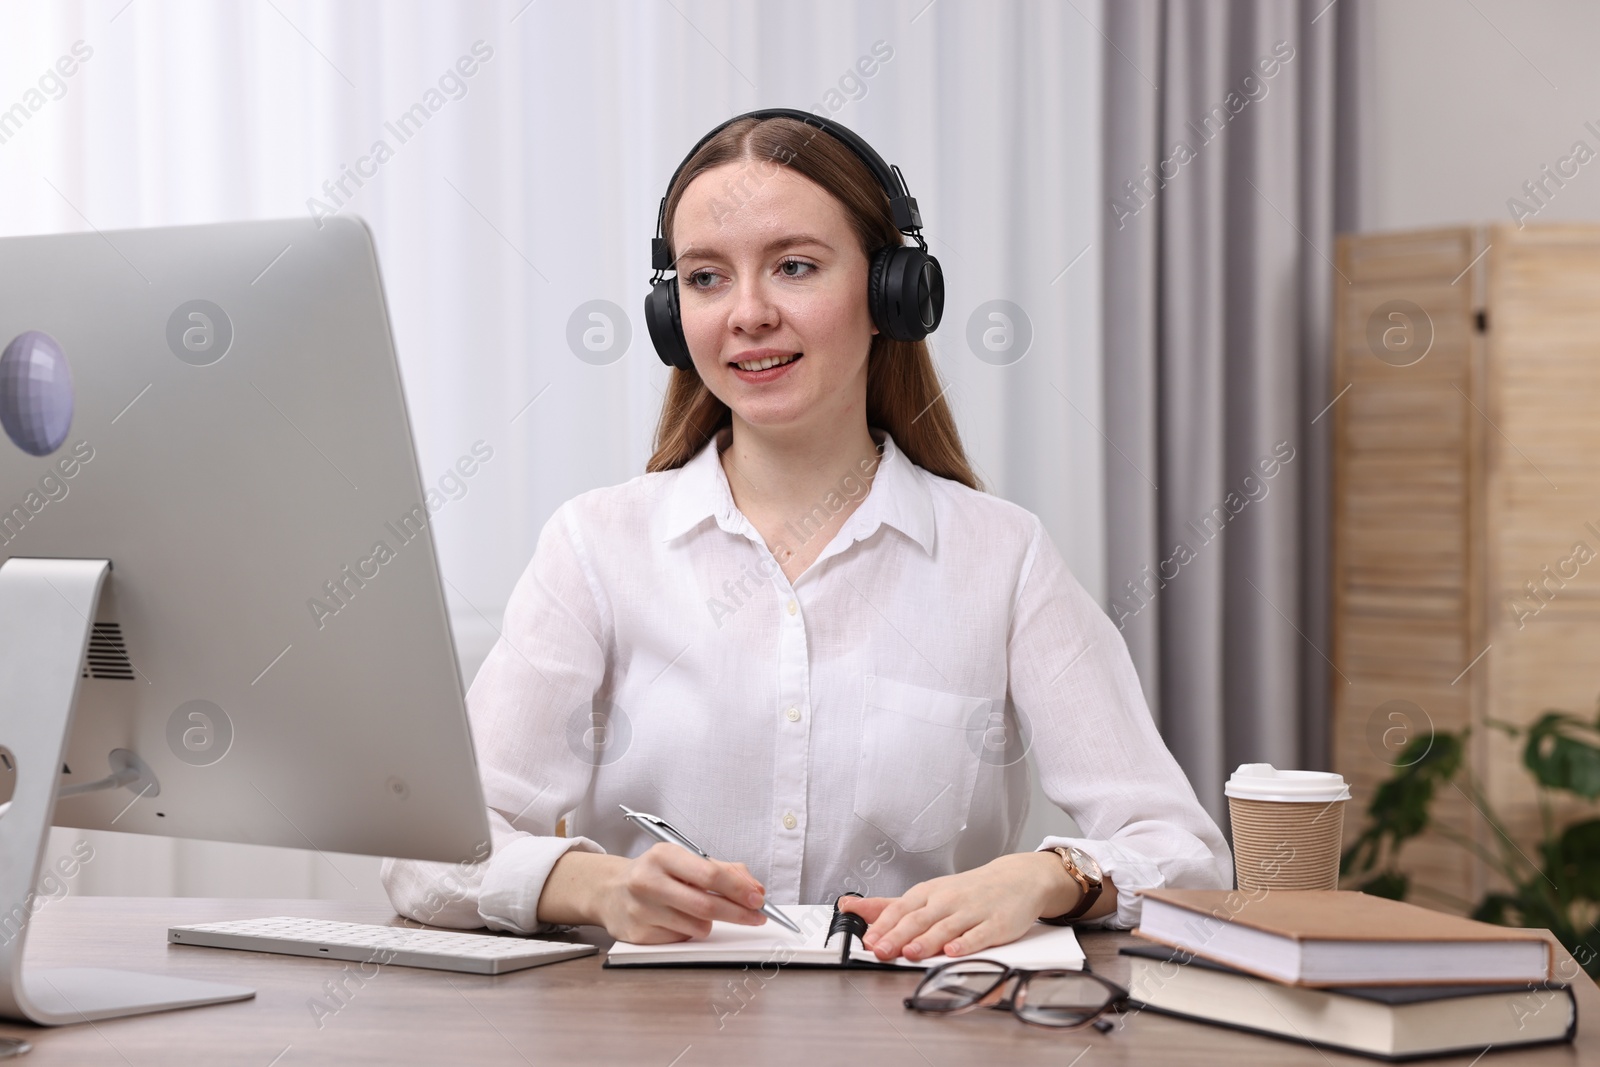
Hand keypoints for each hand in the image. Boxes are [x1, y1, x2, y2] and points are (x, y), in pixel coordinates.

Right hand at [592, 843, 769, 943]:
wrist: (609, 891)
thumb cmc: (655, 874)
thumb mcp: (684, 860)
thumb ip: (723, 870)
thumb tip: (754, 889)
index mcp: (663, 856)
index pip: (709, 874)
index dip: (738, 889)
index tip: (757, 899)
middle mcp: (648, 881)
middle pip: (706, 905)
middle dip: (738, 913)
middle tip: (756, 917)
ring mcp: (641, 910)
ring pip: (697, 927)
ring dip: (709, 923)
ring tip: (697, 911)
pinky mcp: (639, 935)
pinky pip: (681, 939)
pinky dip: (689, 933)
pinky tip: (676, 920)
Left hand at [838, 852, 1077, 961]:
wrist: (1015, 879)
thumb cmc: (967, 890)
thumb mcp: (926, 893)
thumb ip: (888, 905)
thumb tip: (849, 906)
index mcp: (928, 893)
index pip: (900, 909)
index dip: (883, 925)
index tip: (868, 940)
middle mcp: (947, 900)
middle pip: (919, 919)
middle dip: (898, 936)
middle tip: (881, 951)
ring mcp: (972, 911)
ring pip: (946, 927)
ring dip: (927, 940)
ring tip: (911, 952)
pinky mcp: (996, 924)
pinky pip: (979, 934)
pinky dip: (966, 942)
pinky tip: (954, 950)